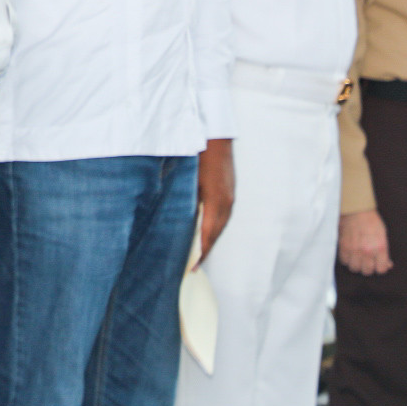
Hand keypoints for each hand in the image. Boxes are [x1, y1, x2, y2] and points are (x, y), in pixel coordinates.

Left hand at [195, 138, 234, 264]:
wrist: (215, 139)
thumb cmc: (197, 157)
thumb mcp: (187, 182)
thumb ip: (184, 203)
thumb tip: (176, 222)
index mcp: (215, 202)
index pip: (208, 235)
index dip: (200, 253)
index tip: (192, 267)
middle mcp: (226, 202)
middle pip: (216, 233)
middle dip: (205, 250)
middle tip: (193, 265)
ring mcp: (230, 197)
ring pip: (220, 225)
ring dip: (210, 239)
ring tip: (198, 252)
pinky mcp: (230, 192)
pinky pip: (223, 215)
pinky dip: (214, 226)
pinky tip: (206, 231)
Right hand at [339, 209, 392, 274]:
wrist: (356, 210)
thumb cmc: (371, 221)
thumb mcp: (383, 236)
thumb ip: (385, 252)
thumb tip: (387, 264)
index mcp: (380, 248)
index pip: (381, 270)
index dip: (380, 268)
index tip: (378, 264)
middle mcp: (367, 251)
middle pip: (367, 271)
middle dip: (368, 268)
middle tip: (367, 262)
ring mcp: (354, 249)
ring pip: (354, 268)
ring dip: (356, 265)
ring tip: (357, 259)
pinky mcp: (343, 246)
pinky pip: (344, 261)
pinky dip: (347, 259)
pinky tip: (350, 254)